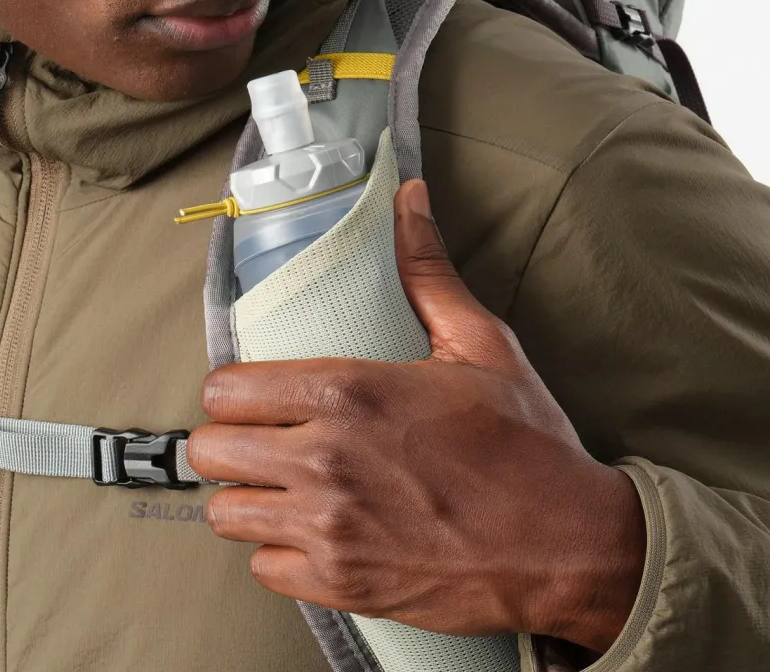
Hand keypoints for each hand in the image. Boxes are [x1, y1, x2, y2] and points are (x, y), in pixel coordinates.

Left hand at [188, 180, 645, 652]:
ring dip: (248, 496)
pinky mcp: (341, 585)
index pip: (224, 389)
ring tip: (281, 485)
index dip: (232, 389)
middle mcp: (326, 460)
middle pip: (210, 450)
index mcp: (349, 392)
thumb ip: (426, 271)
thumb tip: (408, 199)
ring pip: (227, 513)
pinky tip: (314, 531)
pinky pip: (263, 569)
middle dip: (231, 440)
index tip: (254, 394)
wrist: (573, 547)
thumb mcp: (480, 344)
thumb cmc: (526, 444)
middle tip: (262, 438)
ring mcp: (330, 529)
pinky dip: (280, 552)